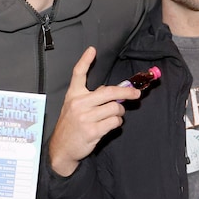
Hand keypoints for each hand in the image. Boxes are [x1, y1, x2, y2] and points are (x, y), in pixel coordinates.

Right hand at [47, 46, 140, 175]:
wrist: (62, 148)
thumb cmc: (71, 126)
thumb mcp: (74, 107)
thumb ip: (90, 98)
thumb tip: (112, 92)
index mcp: (73, 95)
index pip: (78, 74)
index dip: (85, 61)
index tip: (92, 50)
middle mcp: (78, 104)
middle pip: (109, 92)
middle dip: (126, 92)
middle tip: (136, 94)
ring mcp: (85, 117)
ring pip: (115, 108)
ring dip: (120, 112)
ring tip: (115, 116)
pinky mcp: (92, 130)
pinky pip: (114, 122)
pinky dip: (117, 123)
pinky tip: (111, 125)